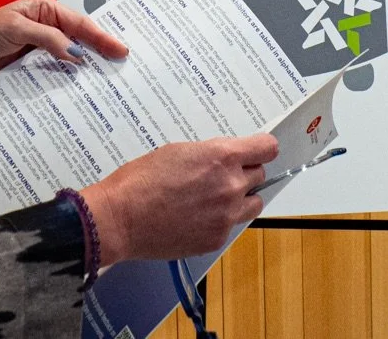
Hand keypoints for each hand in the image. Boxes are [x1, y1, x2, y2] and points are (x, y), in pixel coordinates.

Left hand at [0, 0, 128, 91]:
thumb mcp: (16, 30)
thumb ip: (48, 39)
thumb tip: (76, 54)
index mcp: (43, 9)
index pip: (78, 22)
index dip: (101, 36)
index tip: (119, 49)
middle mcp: (44, 28)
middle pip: (78, 40)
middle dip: (99, 51)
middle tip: (121, 65)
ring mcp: (38, 50)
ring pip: (68, 59)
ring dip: (84, 69)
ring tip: (107, 80)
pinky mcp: (30, 69)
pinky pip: (53, 74)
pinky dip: (66, 81)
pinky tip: (79, 90)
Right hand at [81, 134, 278, 263]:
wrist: (121, 218)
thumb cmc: (141, 181)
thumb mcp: (179, 151)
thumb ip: (211, 155)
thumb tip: (226, 161)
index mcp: (222, 157)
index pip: (266, 149)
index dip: (261, 150)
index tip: (257, 152)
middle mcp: (230, 186)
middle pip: (259, 176)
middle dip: (244, 174)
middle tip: (220, 177)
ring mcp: (226, 216)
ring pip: (253, 204)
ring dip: (240, 199)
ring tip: (214, 199)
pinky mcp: (216, 238)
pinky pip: (231, 226)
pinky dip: (220, 221)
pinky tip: (196, 217)